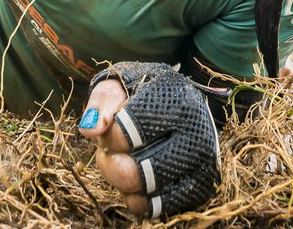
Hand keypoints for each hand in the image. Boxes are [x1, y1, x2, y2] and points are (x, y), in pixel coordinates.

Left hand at [78, 62, 219, 218]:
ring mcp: (202, 164)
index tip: (109, 128)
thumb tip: (90, 130)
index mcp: (176, 102)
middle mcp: (195, 134)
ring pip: (145, 194)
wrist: (183, 102)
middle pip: (132, 172)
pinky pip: (158, 208)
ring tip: (125, 162)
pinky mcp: (200, 188)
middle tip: (110, 151)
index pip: (124, 135)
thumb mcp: (122, 83)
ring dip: (124, 183)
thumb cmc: (146, 92)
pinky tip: (139, 179)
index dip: (107, 137)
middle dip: (110, 164)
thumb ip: (101, 102)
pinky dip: (140, 198)